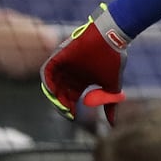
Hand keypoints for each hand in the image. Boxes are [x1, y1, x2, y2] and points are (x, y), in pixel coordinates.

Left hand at [40, 3, 129, 123]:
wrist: (111, 37)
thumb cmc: (113, 60)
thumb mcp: (113, 86)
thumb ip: (110, 104)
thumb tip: (113, 123)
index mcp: (82, 81)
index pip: (72, 98)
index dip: (71, 108)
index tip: (74, 117)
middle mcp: (71, 74)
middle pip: (60, 93)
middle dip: (62, 104)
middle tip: (67, 112)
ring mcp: (64, 66)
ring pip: (52, 84)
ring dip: (53, 95)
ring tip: (60, 103)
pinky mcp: (58, 57)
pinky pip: (47, 71)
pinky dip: (47, 82)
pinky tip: (53, 90)